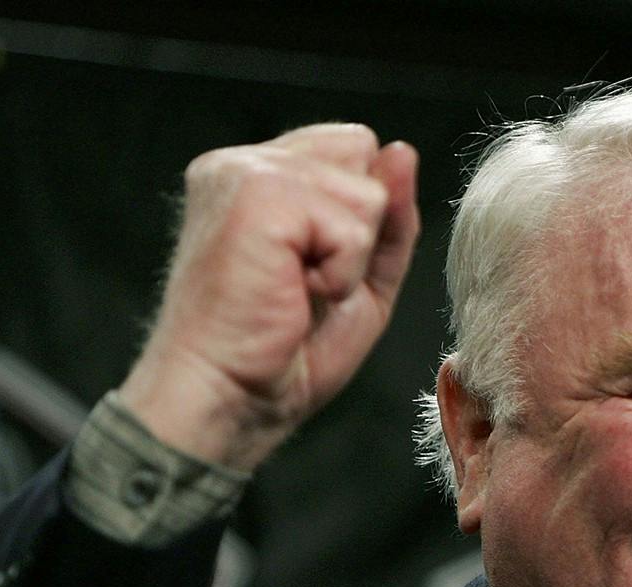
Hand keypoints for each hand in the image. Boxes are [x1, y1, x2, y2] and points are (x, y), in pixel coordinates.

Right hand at [117, 124, 419, 470]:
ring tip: (297, 291)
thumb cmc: (282, 352)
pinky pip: (353, 226)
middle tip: (303, 284)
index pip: (351, 144)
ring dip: (350, 260)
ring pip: (366, 193)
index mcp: (258, 174)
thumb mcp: (360, 280)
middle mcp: (243, 162)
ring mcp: (245, 172)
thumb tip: (402, 152)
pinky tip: (295, 293)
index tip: (313, 267)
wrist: (230, 397)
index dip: (358, 212)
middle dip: (358, 232)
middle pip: (363, 153)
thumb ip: (388, 218)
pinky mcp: (258, 196)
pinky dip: (341, 274)